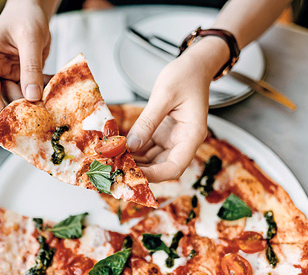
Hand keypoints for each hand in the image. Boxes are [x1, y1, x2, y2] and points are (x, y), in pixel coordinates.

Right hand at [0, 0, 51, 118]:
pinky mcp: (22, 77)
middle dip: (22, 109)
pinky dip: (44, 93)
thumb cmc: (26, 15)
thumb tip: (32, 96)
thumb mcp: (30, 38)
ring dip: (37, 102)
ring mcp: (8, 74)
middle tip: (41, 119)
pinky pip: (32, 91)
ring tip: (53, 105)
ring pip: (20, 97)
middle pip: (5, 98)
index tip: (9, 125)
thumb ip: (31, 67)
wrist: (33, 7)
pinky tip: (56, 93)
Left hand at [127, 37, 228, 182]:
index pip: (175, 167)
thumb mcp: (164, 95)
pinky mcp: (163, 135)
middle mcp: (184, 142)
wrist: (194, 66)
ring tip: (113, 159)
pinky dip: (134, 150)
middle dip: (140, 170)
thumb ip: (148, 121)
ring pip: (152, 161)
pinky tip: (118, 149)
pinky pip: (147, 149)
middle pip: (162, 167)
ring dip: (134, 162)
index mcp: (192, 135)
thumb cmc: (185, 76)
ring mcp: (173, 140)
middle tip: (115, 167)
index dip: (154, 175)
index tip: (133, 174)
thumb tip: (131, 145)